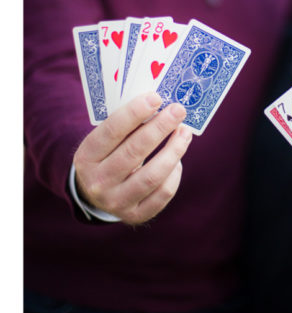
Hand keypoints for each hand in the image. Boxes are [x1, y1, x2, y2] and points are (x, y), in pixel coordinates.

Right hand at [72, 92, 191, 225]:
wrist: (96, 193)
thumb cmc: (109, 155)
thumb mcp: (106, 141)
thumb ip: (127, 125)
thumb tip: (161, 104)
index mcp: (86, 158)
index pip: (110, 132)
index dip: (134, 113)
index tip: (156, 97)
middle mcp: (97, 182)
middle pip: (133, 152)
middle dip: (160, 128)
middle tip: (179, 110)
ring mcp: (115, 202)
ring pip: (152, 175)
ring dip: (174, 150)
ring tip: (185, 132)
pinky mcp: (135, 215)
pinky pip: (163, 193)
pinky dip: (174, 174)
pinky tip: (177, 160)